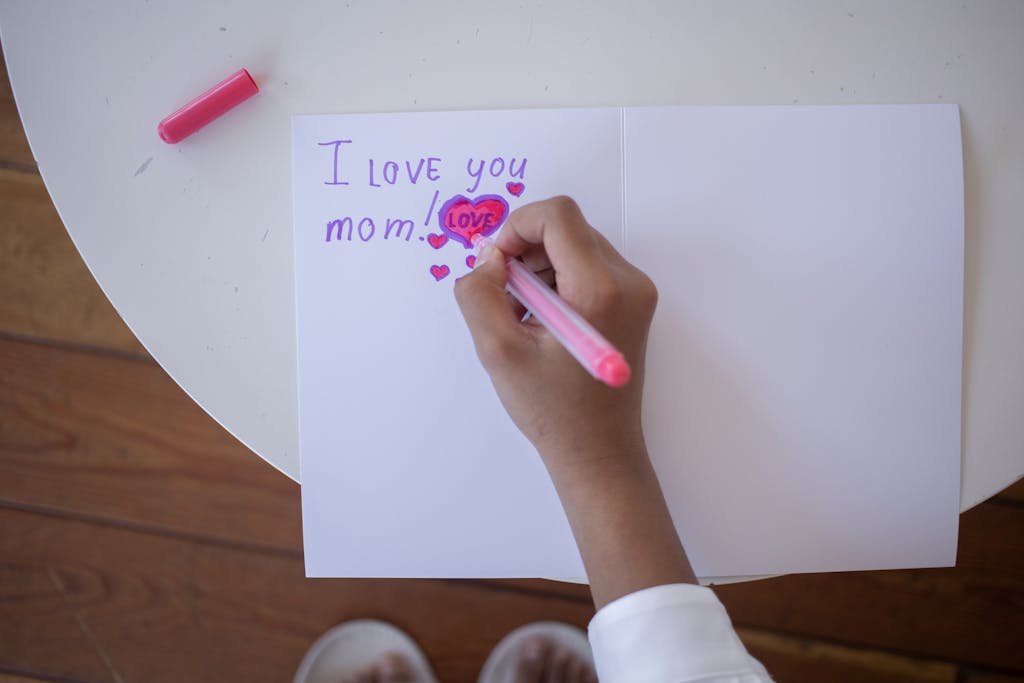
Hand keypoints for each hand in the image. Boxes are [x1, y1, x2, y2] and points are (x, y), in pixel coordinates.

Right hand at [455, 196, 695, 605]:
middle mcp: (629, 282)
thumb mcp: (498, 352)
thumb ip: (480, 294)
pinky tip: (542, 320)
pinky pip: (589, 267)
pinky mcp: (634, 303)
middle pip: (567, 228)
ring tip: (521, 314)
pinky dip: (557, 280)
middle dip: (525, 251)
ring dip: (539, 267)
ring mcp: (637, 292)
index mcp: (600, 290)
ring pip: (576, 245)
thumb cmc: (552, 410)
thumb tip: (487, 261)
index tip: (495, 265)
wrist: (599, 452)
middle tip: (503, 296)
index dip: (516, 227)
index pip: (557, 215)